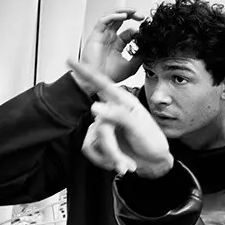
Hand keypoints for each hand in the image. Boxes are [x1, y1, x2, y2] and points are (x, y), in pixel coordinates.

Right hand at [69, 59, 172, 176]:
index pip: (102, 84)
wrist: (154, 163)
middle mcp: (111, 112)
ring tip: (126, 164)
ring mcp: (103, 126)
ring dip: (110, 157)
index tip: (70, 60)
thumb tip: (95, 105)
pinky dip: (104, 161)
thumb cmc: (152, 142)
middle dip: (112, 151)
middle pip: (100, 129)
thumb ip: (118, 116)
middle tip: (126, 165)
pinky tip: (119, 164)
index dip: (86, 72)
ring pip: (93, 142)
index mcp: (124, 102)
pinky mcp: (98, 139)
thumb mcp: (140, 128)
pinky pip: (90, 150)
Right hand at [72, 9, 144, 94]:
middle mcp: (109, 39)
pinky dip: (113, 16)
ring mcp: (102, 36)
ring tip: (134, 11)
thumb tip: (149, 48)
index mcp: (117, 45)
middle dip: (131, 16)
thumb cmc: (109, 75)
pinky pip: (103, 21)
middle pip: (120, 21)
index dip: (137, 30)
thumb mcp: (131, 66)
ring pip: (111, 17)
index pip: (128, 33)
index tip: (146, 32)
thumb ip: (140, 57)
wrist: (97, 81)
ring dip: (123, 12)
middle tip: (142, 17)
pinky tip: (123, 17)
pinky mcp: (96, 35)